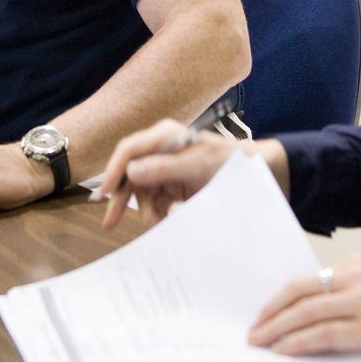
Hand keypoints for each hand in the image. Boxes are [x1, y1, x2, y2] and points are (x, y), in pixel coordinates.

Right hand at [99, 118, 236, 230]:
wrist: (254, 175)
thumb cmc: (229, 162)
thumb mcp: (198, 165)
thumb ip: (164, 168)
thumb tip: (131, 172)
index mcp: (165, 136)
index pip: (130, 150)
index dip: (114, 170)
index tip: (105, 192)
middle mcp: (161, 151)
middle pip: (130, 173)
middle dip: (121, 198)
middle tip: (109, 223)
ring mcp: (166, 169)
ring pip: (141, 192)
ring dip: (146, 210)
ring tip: (155, 225)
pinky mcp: (172, 186)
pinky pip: (155, 201)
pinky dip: (156, 214)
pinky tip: (162, 223)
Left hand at [248, 254, 360, 361]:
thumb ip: (354, 291)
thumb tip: (319, 311)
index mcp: (360, 264)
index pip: (307, 279)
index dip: (281, 298)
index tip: (265, 312)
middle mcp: (358, 278)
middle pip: (299, 292)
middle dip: (270, 312)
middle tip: (253, 330)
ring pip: (306, 314)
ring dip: (277, 330)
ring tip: (260, 343)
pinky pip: (323, 336)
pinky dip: (298, 343)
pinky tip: (284, 351)